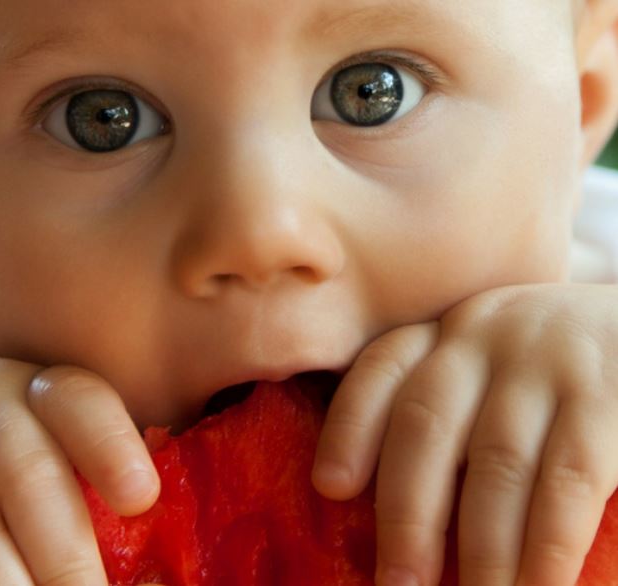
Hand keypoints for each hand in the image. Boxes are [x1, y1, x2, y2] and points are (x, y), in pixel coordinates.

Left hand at [312, 284, 617, 585]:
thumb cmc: (549, 368)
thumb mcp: (490, 366)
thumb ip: (447, 413)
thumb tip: (380, 505)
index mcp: (446, 332)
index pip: (383, 366)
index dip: (350, 425)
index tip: (330, 486)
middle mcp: (484, 336)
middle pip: (425, 422)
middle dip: (407, 511)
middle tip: (397, 583)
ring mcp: (546, 362)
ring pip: (497, 463)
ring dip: (482, 547)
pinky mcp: (608, 395)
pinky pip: (570, 478)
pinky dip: (549, 543)